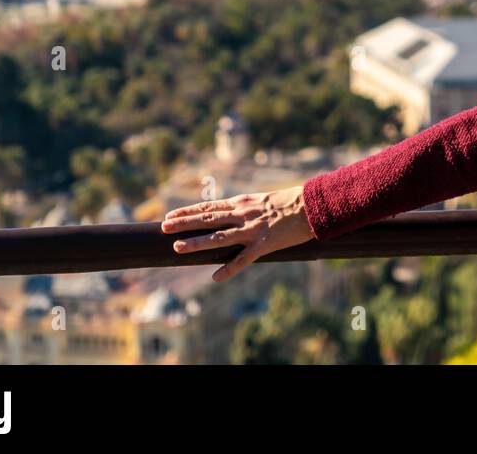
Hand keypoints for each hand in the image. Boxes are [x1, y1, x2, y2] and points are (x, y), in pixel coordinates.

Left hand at [160, 186, 313, 281]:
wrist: (312, 205)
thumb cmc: (291, 201)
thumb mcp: (263, 199)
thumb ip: (246, 206)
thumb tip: (232, 209)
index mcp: (242, 203)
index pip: (209, 206)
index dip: (188, 211)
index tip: (170, 214)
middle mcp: (243, 215)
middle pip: (208, 219)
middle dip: (184, 223)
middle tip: (163, 227)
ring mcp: (252, 230)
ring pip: (219, 238)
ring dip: (197, 243)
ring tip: (177, 248)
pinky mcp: (264, 244)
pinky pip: (243, 259)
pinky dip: (229, 269)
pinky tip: (216, 277)